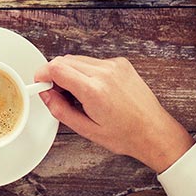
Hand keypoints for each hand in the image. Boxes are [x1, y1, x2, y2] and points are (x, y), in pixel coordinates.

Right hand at [35, 55, 192, 172]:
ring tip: (78, 95)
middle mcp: (104, 73)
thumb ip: (61, 111)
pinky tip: (93, 90)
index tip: (40, 83)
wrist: (155, 131)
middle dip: (55, 75)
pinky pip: (94, 62)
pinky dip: (86, 72)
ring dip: (71, 73)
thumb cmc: (126, 135)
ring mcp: (114, 66)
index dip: (43, 74)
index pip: (56, 68)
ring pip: (78, 60)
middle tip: (58, 94)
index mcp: (94, 91)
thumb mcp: (88, 130)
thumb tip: (46, 95)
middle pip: (65, 61)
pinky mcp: (121, 64)